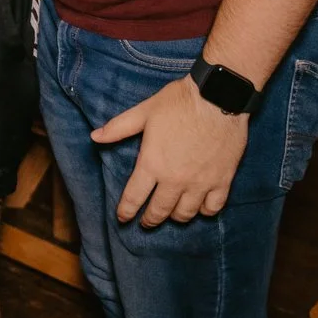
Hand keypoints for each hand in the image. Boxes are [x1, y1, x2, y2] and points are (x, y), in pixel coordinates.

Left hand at [92, 76, 249, 227]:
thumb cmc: (179, 102)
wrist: (218, 96)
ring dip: (175, 216)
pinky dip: (204, 211)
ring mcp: (200, 183)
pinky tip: (199, 207)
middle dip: (150, 220)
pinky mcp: (222, 181)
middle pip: (159, 211)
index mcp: (153, 163)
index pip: (134, 197)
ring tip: (171, 214)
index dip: (126, 211)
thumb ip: (118, 127)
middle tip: (146, 222)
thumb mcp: (144, 111)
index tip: (123, 218)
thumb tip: (94, 136)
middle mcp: (175, 179)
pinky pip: (212, 208)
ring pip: (185, 214)